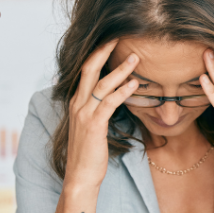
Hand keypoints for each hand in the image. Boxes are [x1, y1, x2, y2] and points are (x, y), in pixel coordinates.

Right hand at [56, 40, 140, 212]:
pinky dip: (123, 91)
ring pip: (101, 83)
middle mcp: (77, 104)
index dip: (98, 54)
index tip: (112, 40)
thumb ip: (100, 109)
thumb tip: (115, 97)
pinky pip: (109, 103)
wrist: (80, 177)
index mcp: (77, 102)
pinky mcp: (94, 125)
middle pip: (88, 69)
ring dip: (120, 69)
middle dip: (104, 51)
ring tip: (137, 58)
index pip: (85, 70)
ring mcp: (84, 114)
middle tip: (120, 36)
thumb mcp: (92, 126)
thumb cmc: (90, 153)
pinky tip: (135, 84)